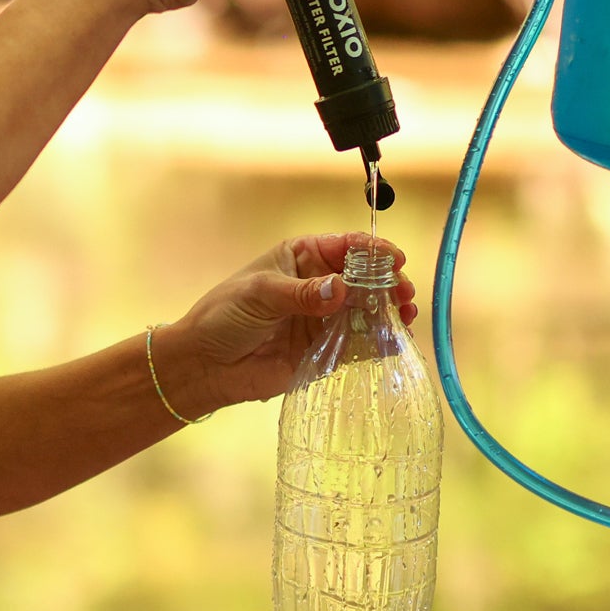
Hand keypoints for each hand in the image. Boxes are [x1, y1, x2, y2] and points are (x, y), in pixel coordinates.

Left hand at [150, 233, 417, 418]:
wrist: (205, 364)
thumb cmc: (225, 315)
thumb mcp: (261, 294)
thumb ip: (302, 294)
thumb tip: (341, 289)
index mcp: (303, 257)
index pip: (346, 246)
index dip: (373, 251)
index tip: (394, 259)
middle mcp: (320, 285)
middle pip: (365, 279)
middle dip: (388, 283)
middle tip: (403, 294)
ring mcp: (325, 318)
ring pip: (369, 311)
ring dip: (389, 312)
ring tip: (404, 316)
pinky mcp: (326, 350)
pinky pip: (360, 345)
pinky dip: (379, 344)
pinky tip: (393, 344)